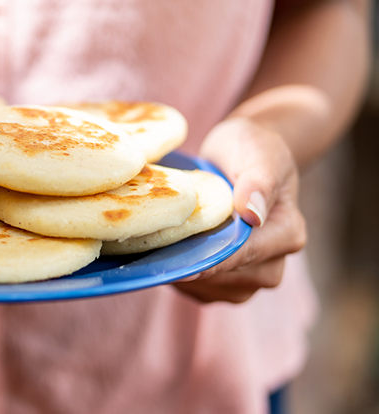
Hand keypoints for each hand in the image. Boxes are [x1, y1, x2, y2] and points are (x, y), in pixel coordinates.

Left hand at [172, 117, 306, 302]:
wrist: (239, 155)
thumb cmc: (251, 149)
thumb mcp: (258, 154)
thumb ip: (258, 182)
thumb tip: (252, 214)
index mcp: (288, 233)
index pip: (246, 253)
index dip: (211, 259)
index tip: (178, 263)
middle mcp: (274, 262)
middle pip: (227, 277)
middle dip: (191, 264)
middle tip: (152, 249)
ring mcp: (250, 276)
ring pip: (212, 289)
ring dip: (182, 274)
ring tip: (154, 250)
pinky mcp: (227, 283)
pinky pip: (201, 291)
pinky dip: (180, 277)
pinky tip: (161, 255)